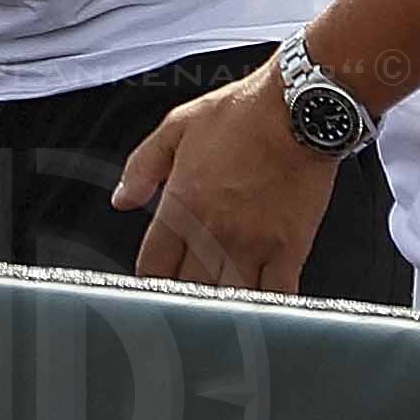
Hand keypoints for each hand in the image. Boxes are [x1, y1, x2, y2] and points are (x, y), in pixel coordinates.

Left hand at [114, 64, 334, 290]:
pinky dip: (267, 308)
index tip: (158, 282)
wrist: (297, 108)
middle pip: (188, 290)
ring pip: (228, 300)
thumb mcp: (177, 126)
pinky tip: (262, 311)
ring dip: (222, 307)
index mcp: (182, 204)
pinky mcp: (289, 249)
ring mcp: (251, 244)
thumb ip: (143, 166)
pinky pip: (276, 296)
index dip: (151, 279)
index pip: (154, 265)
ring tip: (221, 309)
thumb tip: (121, 199)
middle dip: (184, 297)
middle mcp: (213, 230)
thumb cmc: (243, 112)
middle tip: (189, 297)